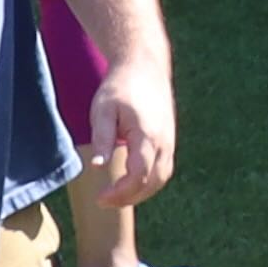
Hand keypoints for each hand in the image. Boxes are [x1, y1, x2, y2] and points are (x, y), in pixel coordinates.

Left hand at [82, 58, 179, 212]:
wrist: (144, 65)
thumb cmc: (120, 87)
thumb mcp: (103, 110)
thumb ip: (102, 138)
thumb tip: (98, 167)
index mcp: (147, 135)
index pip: (138, 176)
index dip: (120, 193)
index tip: (100, 197)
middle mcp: (164, 141)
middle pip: (152, 183)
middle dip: (129, 198)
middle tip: (105, 200)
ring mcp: (170, 141)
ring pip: (161, 178)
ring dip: (141, 192)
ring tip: (117, 195)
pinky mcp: (170, 139)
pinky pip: (164, 169)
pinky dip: (150, 182)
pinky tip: (131, 181)